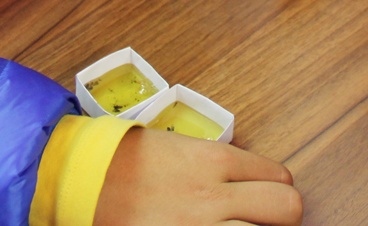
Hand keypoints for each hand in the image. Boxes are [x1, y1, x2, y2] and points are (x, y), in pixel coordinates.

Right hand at [94, 126, 301, 225]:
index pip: (278, 177)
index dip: (275, 190)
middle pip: (287, 208)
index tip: (266, 199)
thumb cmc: (124, 161)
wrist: (81, 181)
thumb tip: (247, 182)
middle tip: (263, 221)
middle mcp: (215, 195)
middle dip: (281, 217)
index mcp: (214, 160)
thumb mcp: (177, 149)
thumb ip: (216, 165)